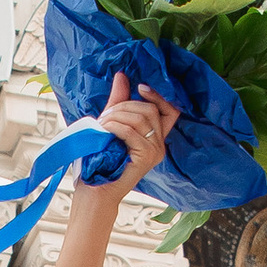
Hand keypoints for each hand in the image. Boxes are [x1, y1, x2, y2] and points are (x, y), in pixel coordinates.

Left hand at [93, 68, 179, 191]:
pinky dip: (115, 126)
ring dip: (117, 115)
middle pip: (150, 110)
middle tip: (105, 115)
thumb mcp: (111, 124)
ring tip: (102, 124)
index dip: (158, 96)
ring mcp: (155, 152)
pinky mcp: (146, 158)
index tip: (140, 88)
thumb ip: (118, 101)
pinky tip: (104, 130)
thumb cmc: (101, 160)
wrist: (95, 191)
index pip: (171, 110)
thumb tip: (122, 75)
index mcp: (155, 137)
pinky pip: (131, 131)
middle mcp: (160, 145)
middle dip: (125, 105)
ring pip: (141, 118)